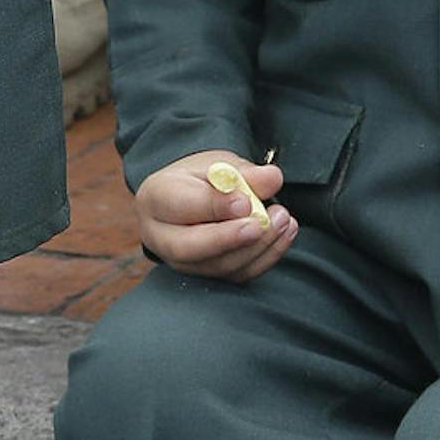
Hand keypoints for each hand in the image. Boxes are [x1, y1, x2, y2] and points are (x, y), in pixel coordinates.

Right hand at [134, 153, 295, 282]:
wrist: (193, 201)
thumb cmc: (202, 179)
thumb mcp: (218, 164)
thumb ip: (243, 173)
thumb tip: (272, 179)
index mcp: (156, 198)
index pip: (180, 206)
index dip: (213, 206)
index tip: (245, 202)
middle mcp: (162, 237)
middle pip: (188, 247)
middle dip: (229, 238)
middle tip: (260, 224)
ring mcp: (183, 263)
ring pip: (217, 266)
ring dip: (256, 246)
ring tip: (282, 219)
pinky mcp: (209, 275)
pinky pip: (237, 275)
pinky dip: (265, 257)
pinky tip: (284, 233)